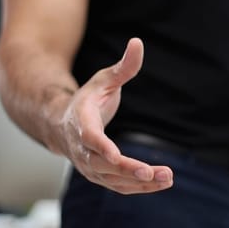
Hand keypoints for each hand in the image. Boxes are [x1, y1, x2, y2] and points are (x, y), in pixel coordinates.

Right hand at [52, 38, 172, 193]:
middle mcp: (81, 148)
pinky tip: (161, 183)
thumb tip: (138, 42)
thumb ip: (124, 65)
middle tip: (152, 172)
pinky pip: (118, 185)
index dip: (102, 147)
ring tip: (167, 178)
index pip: (90, 137)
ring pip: (112, 179)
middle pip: (103, 165)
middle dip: (127, 170)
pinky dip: (139, 187)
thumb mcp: (104, 78)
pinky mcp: (99, 175)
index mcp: (81, 121)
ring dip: (139, 182)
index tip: (116, 155)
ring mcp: (88, 165)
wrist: (61, 123)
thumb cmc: (88, 98)